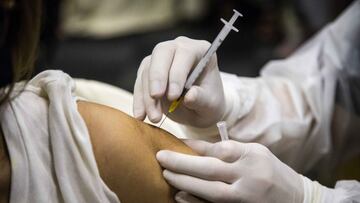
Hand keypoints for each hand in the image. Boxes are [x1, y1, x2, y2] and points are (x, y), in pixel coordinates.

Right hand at [133, 36, 224, 126]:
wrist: (200, 109)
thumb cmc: (209, 102)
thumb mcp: (211, 104)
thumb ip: (202, 99)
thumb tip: (190, 96)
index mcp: (199, 50)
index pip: (185, 53)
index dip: (177, 73)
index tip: (174, 96)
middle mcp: (178, 48)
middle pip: (161, 53)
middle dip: (157, 77)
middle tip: (156, 97)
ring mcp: (161, 58)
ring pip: (147, 70)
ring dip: (147, 95)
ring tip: (154, 117)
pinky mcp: (148, 70)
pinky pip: (139, 82)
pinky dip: (139, 100)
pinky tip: (141, 115)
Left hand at [156, 140, 303, 202]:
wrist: (295, 198)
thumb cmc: (269, 170)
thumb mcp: (252, 152)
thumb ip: (225, 149)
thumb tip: (192, 145)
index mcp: (251, 157)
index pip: (218, 150)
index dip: (193, 148)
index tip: (174, 144)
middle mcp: (249, 177)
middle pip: (210, 170)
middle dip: (182, 164)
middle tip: (161, 158)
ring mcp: (245, 197)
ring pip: (211, 192)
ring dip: (185, 184)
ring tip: (167, 175)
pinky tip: (180, 197)